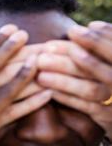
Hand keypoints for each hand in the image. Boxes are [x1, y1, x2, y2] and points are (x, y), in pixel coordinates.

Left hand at [35, 21, 111, 138]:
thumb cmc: (105, 79)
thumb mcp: (105, 61)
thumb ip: (100, 46)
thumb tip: (91, 26)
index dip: (95, 39)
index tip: (72, 31)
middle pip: (100, 68)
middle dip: (72, 56)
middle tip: (46, 48)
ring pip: (90, 89)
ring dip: (63, 79)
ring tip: (40, 70)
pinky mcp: (108, 118)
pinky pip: (86, 107)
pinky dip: (67, 97)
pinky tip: (48, 89)